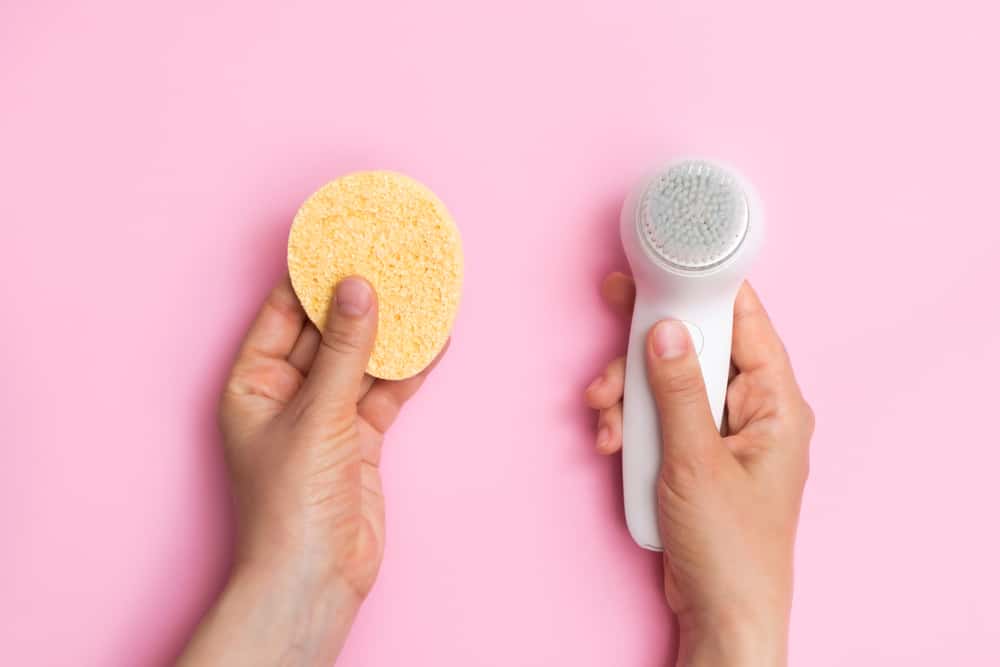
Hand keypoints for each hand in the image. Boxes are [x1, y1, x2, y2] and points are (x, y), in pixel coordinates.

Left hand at [180, 275, 443, 665]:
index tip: (346, 239)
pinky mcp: (359, 438)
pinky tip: (434, 342)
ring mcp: (325, 416)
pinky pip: (385, 392)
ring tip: (424, 290)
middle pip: (328, 331)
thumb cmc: (290, 504)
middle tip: (393, 257)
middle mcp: (286, 393)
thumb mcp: (318, 415)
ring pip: (362, 360)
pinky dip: (408, 370)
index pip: (284, 311)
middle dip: (361, 298)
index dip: (314, 274)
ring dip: (392, 332)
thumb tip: (360, 287)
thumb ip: (345, 351)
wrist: (316, 578)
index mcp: (253, 382)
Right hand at [585, 273, 813, 666]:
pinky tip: (611, 441)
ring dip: (628, 394)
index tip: (662, 269)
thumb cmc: (729, 547)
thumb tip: (667, 328)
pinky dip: (630, 422)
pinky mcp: (692, 452)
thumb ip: (678, 391)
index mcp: (775, 403)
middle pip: (696, 349)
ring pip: (667, 381)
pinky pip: (658, 415)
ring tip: (605, 419)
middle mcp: (751, 409)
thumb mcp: (696, 462)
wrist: (720, 613)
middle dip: (644, 354)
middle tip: (610, 342)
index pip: (746, 322)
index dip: (703, 290)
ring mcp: (719, 431)